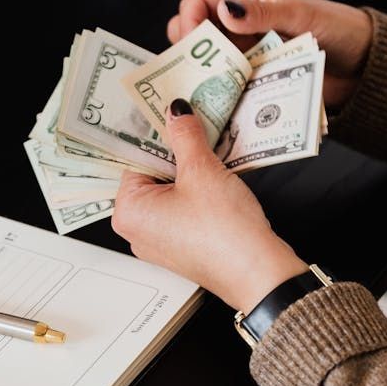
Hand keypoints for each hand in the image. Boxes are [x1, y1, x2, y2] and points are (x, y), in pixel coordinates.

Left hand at [111, 99, 307, 312]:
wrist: (258, 272)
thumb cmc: (224, 232)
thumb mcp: (202, 171)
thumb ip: (185, 136)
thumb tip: (176, 113)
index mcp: (128, 212)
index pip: (133, 159)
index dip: (155, 135)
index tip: (168, 113)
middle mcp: (137, 230)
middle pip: (151, 175)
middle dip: (173, 153)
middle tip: (192, 127)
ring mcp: (160, 241)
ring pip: (170, 191)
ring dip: (189, 171)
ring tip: (208, 151)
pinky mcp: (183, 246)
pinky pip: (183, 209)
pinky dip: (197, 192)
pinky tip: (216, 178)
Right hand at [167, 0, 372, 108]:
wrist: (362, 64)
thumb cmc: (338, 28)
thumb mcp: (300, 16)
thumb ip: (262, 12)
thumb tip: (226, 9)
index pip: (200, 1)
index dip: (189, 20)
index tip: (189, 43)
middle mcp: (241, 20)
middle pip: (197, 32)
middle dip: (190, 50)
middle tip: (192, 68)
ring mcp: (245, 49)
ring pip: (208, 60)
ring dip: (204, 73)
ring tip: (205, 87)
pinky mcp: (251, 75)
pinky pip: (226, 82)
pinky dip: (219, 91)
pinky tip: (219, 100)